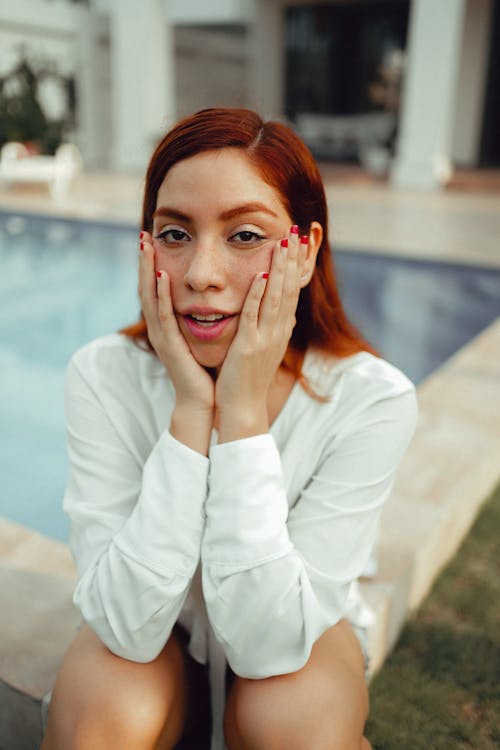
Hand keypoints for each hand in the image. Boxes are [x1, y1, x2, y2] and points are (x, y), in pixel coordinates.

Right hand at [139, 233, 213, 451]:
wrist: (204, 401)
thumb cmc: (207, 370)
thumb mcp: (202, 337)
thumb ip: (202, 317)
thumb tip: (215, 296)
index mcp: (169, 325)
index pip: (158, 289)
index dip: (154, 265)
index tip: (155, 239)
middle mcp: (161, 328)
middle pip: (147, 287)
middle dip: (145, 261)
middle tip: (143, 234)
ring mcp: (163, 337)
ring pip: (150, 297)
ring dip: (147, 270)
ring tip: (146, 245)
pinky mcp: (171, 346)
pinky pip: (164, 317)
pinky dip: (161, 296)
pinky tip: (162, 277)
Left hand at [215, 227, 306, 441]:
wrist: (243, 409)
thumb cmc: (249, 380)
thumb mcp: (266, 349)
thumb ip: (274, 329)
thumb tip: (288, 315)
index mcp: (280, 329)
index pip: (292, 290)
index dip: (296, 265)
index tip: (299, 242)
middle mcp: (278, 331)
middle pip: (289, 288)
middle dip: (292, 258)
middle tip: (296, 230)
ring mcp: (265, 338)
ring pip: (276, 297)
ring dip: (280, 269)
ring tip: (283, 242)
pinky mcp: (248, 347)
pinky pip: (254, 316)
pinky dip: (258, 296)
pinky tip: (261, 276)